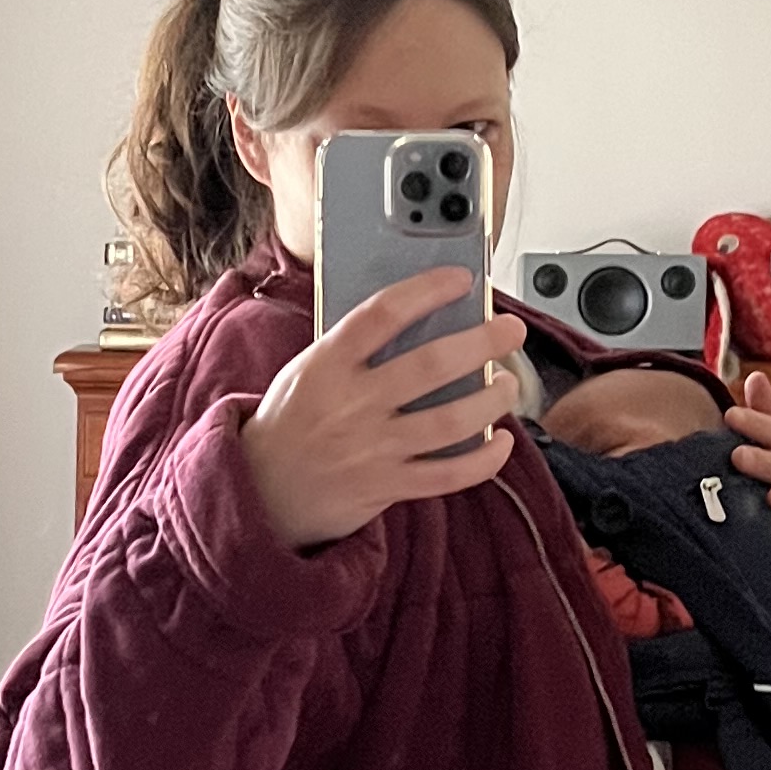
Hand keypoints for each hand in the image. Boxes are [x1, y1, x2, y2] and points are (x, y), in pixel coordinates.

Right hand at [240, 278, 520, 550]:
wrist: (260, 489)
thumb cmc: (293, 418)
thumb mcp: (308, 370)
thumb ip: (355, 348)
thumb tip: (423, 319)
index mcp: (327, 364)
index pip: (381, 315)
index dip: (426, 291)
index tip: (460, 279)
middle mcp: (351, 404)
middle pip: (430, 366)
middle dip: (482, 343)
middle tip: (511, 329)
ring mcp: (371, 449)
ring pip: (449, 421)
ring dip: (491, 400)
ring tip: (508, 383)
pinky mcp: (385, 486)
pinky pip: (448, 475)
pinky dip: (484, 459)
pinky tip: (500, 441)